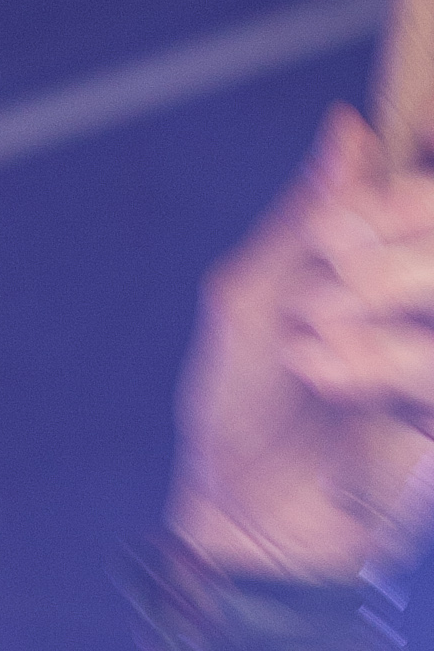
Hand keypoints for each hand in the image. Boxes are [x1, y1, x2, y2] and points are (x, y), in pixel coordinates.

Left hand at [169, 103, 433, 579]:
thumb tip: (346, 128)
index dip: (400, 196)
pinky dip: (387, 362)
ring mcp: (429, 367)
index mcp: (389, 264)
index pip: (420, 198)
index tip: (340, 227)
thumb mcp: (247, 307)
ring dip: (383, 302)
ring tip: (308, 346)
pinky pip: (432, 382)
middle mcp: (420, 303)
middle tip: (322, 286)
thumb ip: (298, 223)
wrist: (235, 523)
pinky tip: (322, 372)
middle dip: (392, 250)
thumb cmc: (239, 412)